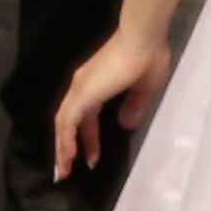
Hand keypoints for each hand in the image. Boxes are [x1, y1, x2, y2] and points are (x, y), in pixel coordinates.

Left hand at [50, 30, 172, 176]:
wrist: (143, 39)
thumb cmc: (148, 59)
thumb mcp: (143, 89)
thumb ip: (133, 105)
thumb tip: (126, 124)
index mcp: (96, 84)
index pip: (85, 117)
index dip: (88, 138)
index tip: (92, 158)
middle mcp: (82, 86)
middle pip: (69, 121)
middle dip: (69, 147)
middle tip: (68, 171)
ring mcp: (80, 88)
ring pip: (63, 123)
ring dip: (63, 147)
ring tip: (64, 171)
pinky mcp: (84, 92)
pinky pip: (68, 120)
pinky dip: (65, 138)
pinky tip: (68, 156)